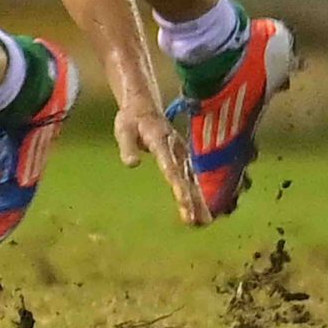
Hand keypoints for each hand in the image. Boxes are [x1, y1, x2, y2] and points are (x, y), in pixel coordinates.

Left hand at [115, 105, 210, 226]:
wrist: (143, 106)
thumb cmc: (131, 120)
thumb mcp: (123, 129)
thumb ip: (127, 146)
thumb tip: (131, 164)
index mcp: (161, 141)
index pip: (170, 166)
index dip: (177, 184)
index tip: (183, 201)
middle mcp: (176, 148)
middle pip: (185, 176)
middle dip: (190, 199)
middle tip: (193, 220)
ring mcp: (182, 154)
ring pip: (192, 180)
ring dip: (198, 200)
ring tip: (204, 222)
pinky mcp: (183, 160)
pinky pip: (192, 180)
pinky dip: (198, 196)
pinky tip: (203, 213)